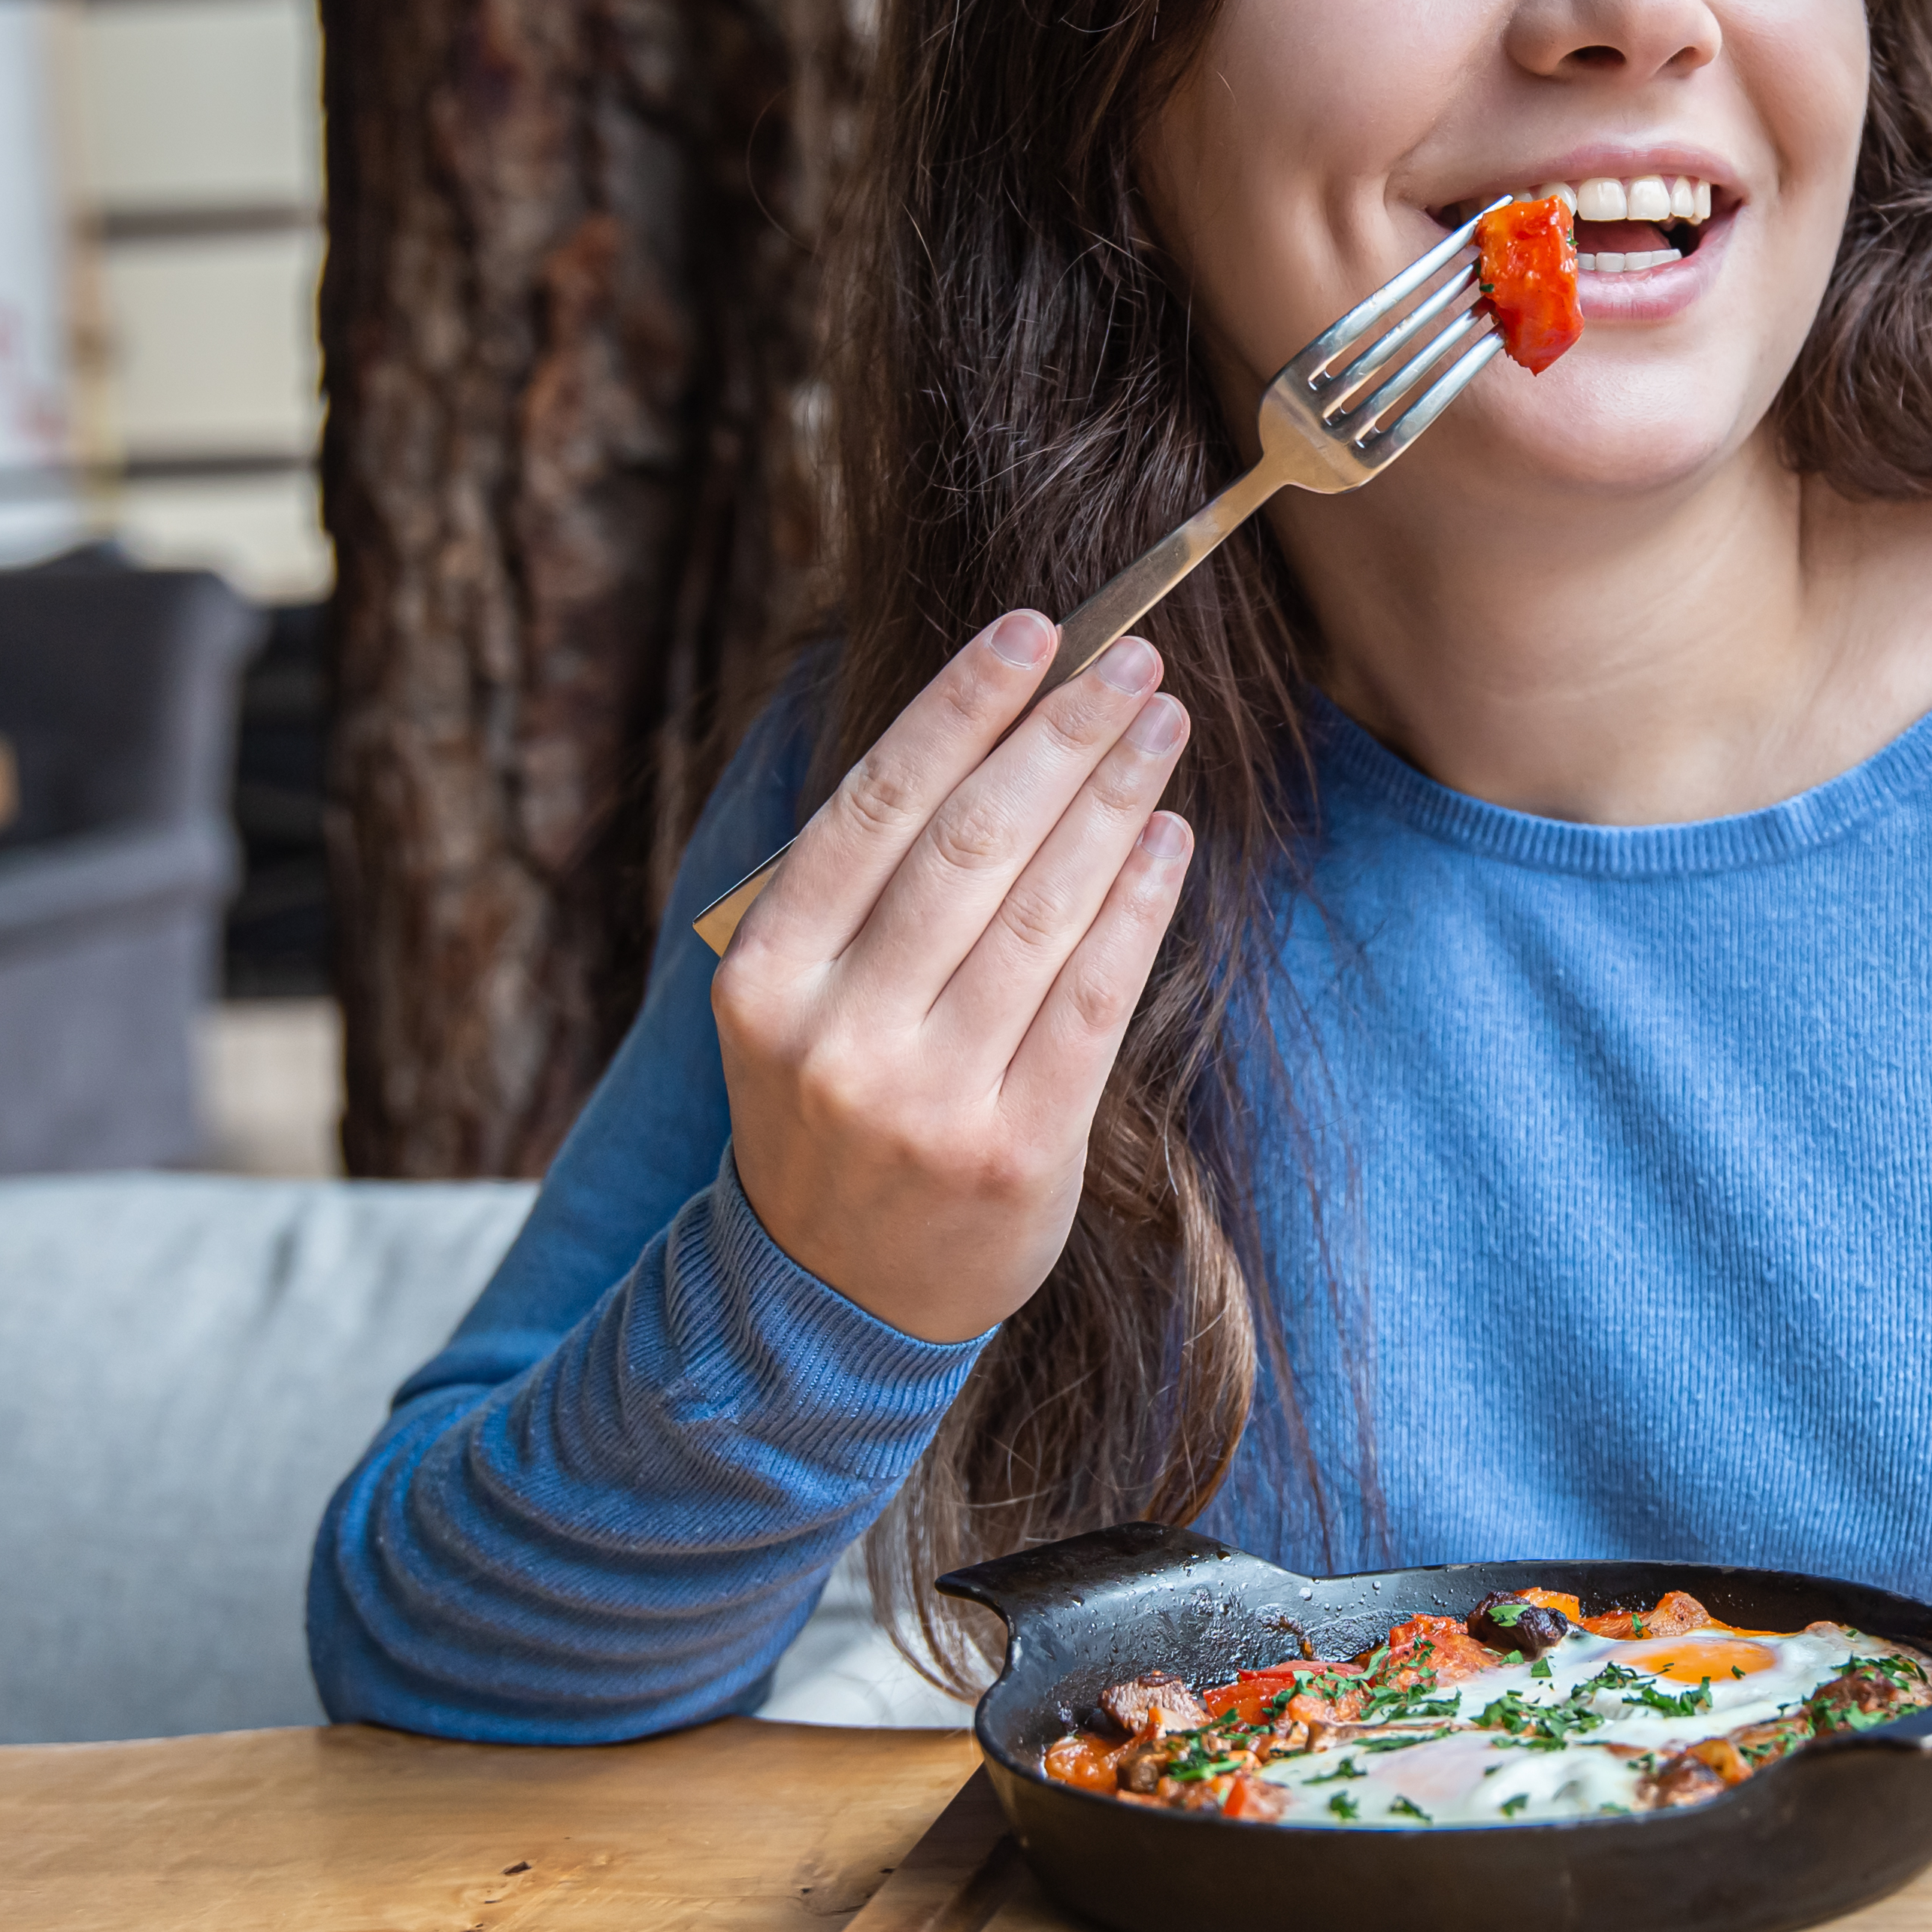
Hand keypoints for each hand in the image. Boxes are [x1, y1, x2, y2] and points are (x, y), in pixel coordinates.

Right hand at [712, 612, 1193, 1342]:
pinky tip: (1167, 839)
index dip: (961, 707)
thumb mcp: (798, 1002)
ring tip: (1161, 728)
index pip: (874, 807)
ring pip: (1041, 913)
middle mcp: (837, 1037)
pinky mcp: (1016, 1152)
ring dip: (1112, 801)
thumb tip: (991, 730)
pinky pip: (1094, 1000)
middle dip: (1060, 737)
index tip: (1033, 633)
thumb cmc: (834, 1112)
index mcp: (764, 978)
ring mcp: (928, 1101)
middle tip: (1133, 664)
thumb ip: (865, 890)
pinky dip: (1136, 906)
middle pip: (968, 846)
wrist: (833, 1299)